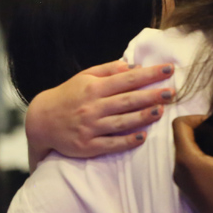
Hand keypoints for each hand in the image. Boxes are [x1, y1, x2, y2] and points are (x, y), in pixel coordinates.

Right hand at [25, 60, 174, 167]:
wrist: (40, 122)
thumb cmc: (68, 96)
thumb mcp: (84, 77)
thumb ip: (108, 71)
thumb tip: (132, 66)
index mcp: (94, 88)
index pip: (127, 79)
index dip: (149, 74)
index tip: (168, 69)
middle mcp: (92, 107)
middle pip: (127, 100)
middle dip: (151, 95)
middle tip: (172, 92)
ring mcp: (90, 127)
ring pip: (121, 122)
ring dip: (142, 116)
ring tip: (161, 111)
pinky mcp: (87, 146)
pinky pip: (111, 144)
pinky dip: (127, 141)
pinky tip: (143, 136)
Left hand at [173, 103, 212, 212]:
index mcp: (186, 160)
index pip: (180, 125)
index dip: (199, 117)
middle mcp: (179, 170)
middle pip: (184, 137)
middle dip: (204, 130)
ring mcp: (184, 183)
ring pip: (189, 151)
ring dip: (207, 144)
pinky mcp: (192, 191)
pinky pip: (193, 165)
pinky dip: (206, 157)